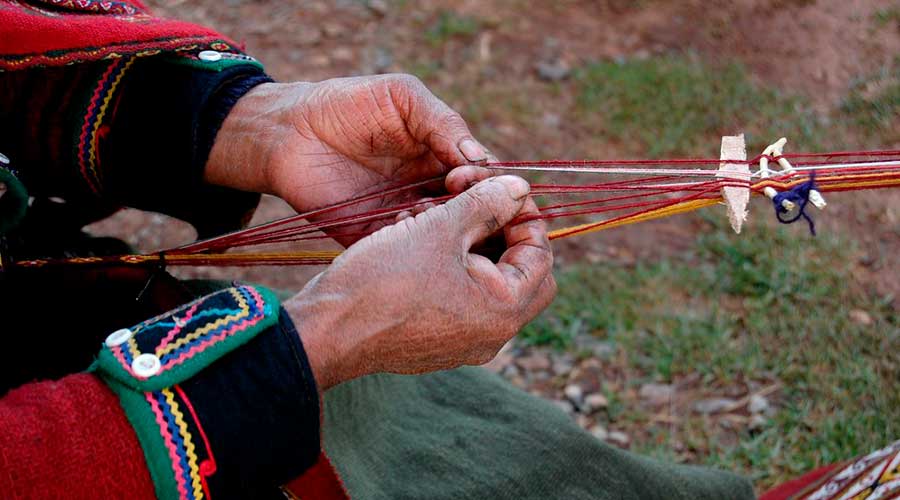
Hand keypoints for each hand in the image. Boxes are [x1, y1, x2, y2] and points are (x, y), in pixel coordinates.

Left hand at [206, 74, 491, 245]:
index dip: (485, 178)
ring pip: (440, 231)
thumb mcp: (402, 97)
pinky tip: (403, 223)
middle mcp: (428, 188)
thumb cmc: (346, 104)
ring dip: (442, 223)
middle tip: (455, 194)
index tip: (472, 176)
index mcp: (440, 155)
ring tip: (427, 207)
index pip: (480, 174)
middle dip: (470, 206)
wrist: (288, 131)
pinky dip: (410, 241)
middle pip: (468, 208)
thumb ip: (443, 122)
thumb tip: (480, 156)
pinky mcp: (375, 235)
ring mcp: (403, 214)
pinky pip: (403, 247)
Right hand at [283, 176, 555, 389]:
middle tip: (474, 203)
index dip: (525, 215)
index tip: (497, 188)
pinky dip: (450, 268)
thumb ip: (486, 203)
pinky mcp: (438, 345)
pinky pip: (461, 300)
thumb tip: (519, 188)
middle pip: (521, 273)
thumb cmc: (383, 278)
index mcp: (503, 309)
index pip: (540, 255)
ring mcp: (465, 344)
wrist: (327, 331)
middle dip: (501, 232)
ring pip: (488, 284)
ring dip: (470, 245)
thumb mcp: (439, 228)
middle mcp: (492, 335)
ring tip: (432, 216)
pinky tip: (417, 241)